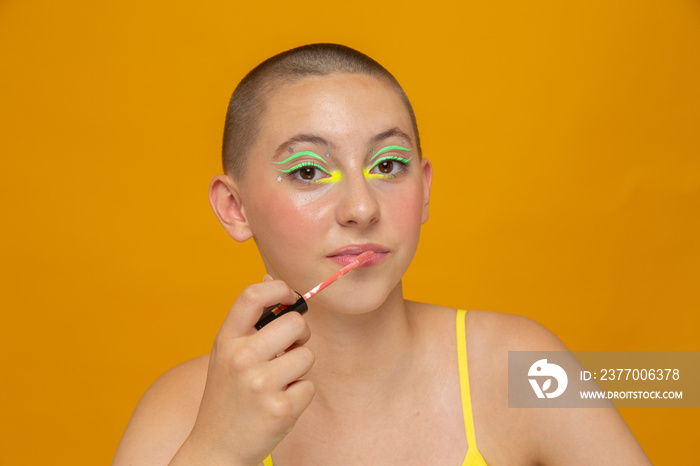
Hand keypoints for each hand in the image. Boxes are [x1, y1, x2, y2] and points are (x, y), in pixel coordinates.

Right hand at [171, 277, 314, 464]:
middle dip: (299, 336)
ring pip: (307, 355)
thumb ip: (249, 321)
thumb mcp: (227, 354)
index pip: (252, 296)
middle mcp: (241, 358)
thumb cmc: (228, 396)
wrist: (216, 449)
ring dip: (299, 369)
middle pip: (296, 323)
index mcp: (226, 340)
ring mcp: (260, 384)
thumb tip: (272, 279)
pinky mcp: (280, 408)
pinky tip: (278, 404)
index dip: (279, 288)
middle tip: (287, 351)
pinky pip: (308, 386)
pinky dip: (299, 395)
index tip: (290, 296)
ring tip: (276, 384)